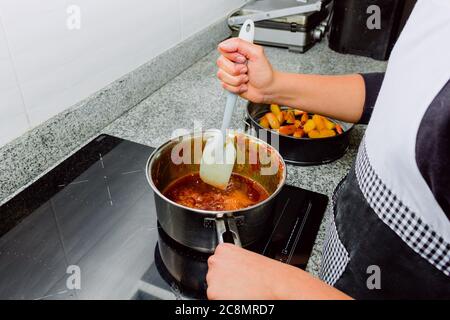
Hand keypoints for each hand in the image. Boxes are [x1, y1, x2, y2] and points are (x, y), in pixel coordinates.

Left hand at [206, 243, 351, 299]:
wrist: (276, 284)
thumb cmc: (267, 273)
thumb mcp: (246, 258)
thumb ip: (231, 261)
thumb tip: (227, 270)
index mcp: (223, 249)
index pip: (217, 263)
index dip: (227, 271)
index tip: (236, 274)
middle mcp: (215, 261)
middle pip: (214, 275)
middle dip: (225, 281)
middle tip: (242, 283)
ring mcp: (213, 277)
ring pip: (214, 288)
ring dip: (224, 291)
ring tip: (243, 289)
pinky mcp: (213, 293)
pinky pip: (216, 300)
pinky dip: (225, 300)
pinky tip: (239, 296)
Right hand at [216, 38, 275, 103]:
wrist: (267, 89)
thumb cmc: (264, 72)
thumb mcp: (256, 53)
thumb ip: (240, 44)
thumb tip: (224, 44)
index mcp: (237, 51)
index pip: (223, 48)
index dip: (232, 55)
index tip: (243, 59)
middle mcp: (231, 61)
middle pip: (221, 62)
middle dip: (236, 69)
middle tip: (246, 70)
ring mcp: (229, 73)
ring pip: (222, 75)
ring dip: (237, 80)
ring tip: (246, 78)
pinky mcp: (228, 83)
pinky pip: (225, 86)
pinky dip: (237, 87)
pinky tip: (243, 85)